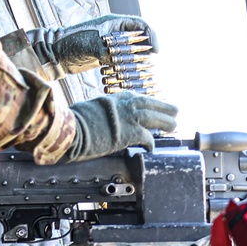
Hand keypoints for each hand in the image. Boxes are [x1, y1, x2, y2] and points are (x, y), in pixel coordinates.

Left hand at [33, 15, 156, 74]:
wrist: (53, 53)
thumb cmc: (71, 43)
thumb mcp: (94, 45)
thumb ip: (113, 51)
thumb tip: (129, 61)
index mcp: (114, 22)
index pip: (141, 26)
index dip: (151, 37)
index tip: (155, 51)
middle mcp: (114, 32)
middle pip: (138, 40)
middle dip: (144, 53)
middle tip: (147, 65)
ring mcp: (109, 44)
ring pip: (130, 53)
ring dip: (135, 64)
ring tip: (137, 74)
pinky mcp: (103, 57)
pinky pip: (120, 63)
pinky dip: (124, 70)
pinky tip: (125, 79)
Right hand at [63, 91, 178, 159]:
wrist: (71, 128)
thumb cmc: (74, 120)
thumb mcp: (92, 107)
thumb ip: (103, 110)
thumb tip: (102, 116)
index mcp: (116, 97)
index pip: (138, 98)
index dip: (150, 103)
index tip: (155, 106)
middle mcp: (126, 104)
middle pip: (152, 105)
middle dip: (165, 109)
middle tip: (175, 112)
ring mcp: (129, 118)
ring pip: (155, 118)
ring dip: (166, 122)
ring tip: (173, 126)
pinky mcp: (130, 133)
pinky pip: (147, 138)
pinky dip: (150, 143)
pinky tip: (151, 148)